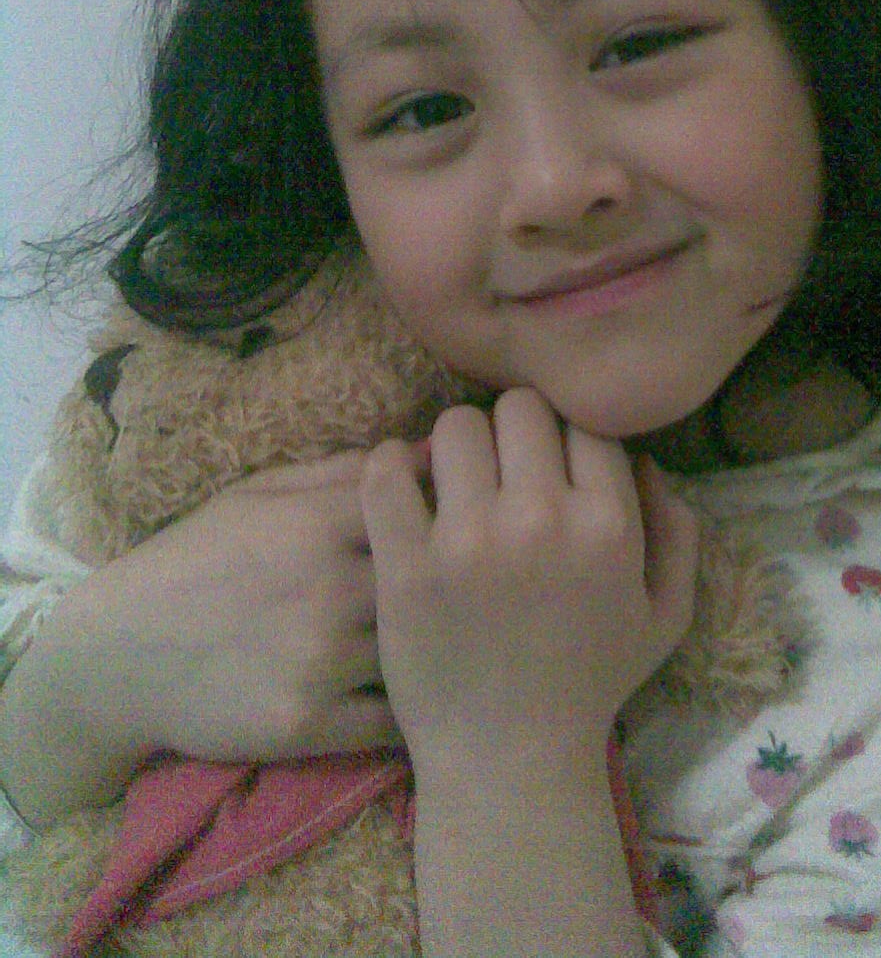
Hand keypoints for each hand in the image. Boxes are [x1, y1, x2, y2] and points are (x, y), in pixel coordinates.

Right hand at [47, 448, 421, 765]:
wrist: (118, 655)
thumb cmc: (194, 560)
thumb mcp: (256, 495)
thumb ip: (338, 473)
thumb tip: (420, 451)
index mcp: (317, 523)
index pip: (418, 507)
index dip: (443, 519)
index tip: (455, 530)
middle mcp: (327, 588)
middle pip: (432, 582)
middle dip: (453, 587)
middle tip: (468, 596)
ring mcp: (320, 660)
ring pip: (417, 651)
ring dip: (434, 651)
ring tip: (449, 649)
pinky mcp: (309, 724)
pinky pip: (391, 721)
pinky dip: (408, 711)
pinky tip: (415, 699)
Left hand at [361, 389, 698, 771]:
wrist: (511, 763)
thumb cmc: (590, 685)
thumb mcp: (665, 617)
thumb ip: (678, 533)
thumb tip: (649, 462)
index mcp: (608, 524)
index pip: (584, 420)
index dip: (567, 437)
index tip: (550, 467)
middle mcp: (542, 518)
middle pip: (519, 408)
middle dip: (512, 433)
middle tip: (501, 471)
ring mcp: (468, 539)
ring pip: (454, 426)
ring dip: (455, 447)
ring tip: (454, 484)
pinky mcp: (405, 564)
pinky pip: (384, 471)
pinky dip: (388, 467)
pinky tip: (403, 488)